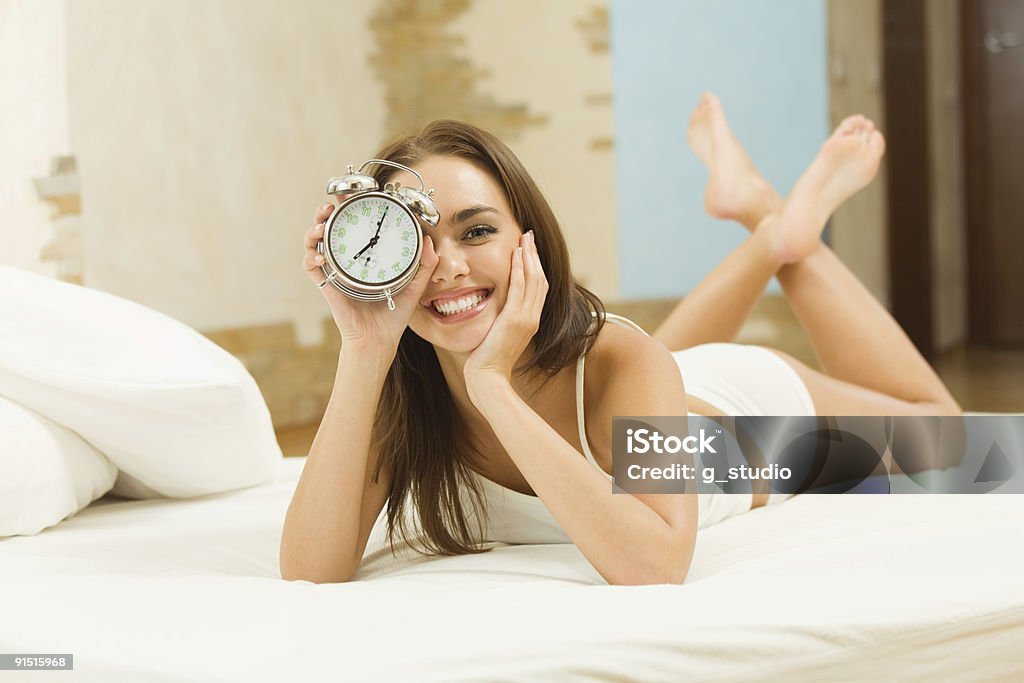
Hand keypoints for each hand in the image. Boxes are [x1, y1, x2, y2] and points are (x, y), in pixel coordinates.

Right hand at [303, 202, 437, 355]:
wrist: (378, 339)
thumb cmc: (393, 314)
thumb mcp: (414, 285)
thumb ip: (424, 265)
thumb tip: (430, 241)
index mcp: (364, 256)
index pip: (353, 226)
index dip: (348, 208)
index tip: (350, 195)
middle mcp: (346, 261)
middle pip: (329, 229)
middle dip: (325, 213)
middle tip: (331, 205)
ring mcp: (334, 272)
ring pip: (314, 243)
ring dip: (313, 230)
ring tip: (320, 225)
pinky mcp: (327, 286)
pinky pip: (311, 268)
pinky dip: (311, 258)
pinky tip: (319, 256)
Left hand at [464, 230, 547, 396]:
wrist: (488, 377)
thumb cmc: (488, 360)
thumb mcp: (499, 335)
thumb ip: (502, 320)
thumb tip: (496, 309)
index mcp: (531, 321)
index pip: (538, 287)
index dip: (535, 266)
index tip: (528, 249)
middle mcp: (533, 318)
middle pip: (540, 279)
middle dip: (534, 255)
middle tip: (528, 235)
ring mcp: (526, 318)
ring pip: (533, 280)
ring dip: (529, 256)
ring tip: (524, 238)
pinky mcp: (515, 319)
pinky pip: (520, 288)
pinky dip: (520, 269)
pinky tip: (516, 255)